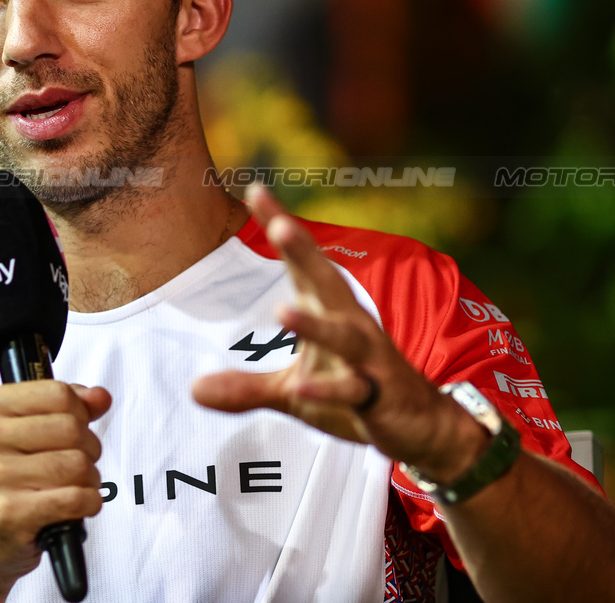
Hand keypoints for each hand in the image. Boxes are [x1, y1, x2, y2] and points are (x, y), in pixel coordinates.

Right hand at [0, 381, 110, 602]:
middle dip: (86, 449)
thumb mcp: (25, 434)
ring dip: (87, 480)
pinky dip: (87, 504)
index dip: (78, 413)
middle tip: (70, 466)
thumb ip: (66, 407)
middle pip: (72, 427)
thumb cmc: (4, 485)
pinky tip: (72, 507)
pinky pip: (76, 498)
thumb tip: (100, 397)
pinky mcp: (10, 513)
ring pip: (78, 463)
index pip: (58, 393)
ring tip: (67, 489)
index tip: (70, 431)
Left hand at [192, 185, 484, 480]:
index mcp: (329, 312)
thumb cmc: (356, 391)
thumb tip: (193, 390)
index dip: (281, 226)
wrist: (421, 426)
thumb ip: (245, 388)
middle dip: (303, 252)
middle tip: (279, 224)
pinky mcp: (378, 395)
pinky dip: (329, 390)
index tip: (254, 189)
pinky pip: (353, 390)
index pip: (301, 264)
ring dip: (313, 325)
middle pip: (325, 282)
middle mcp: (351, 325)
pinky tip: (304, 389)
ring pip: (343, 335)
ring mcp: (367, 360)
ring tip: (282, 311)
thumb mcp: (293, 392)